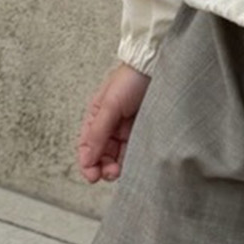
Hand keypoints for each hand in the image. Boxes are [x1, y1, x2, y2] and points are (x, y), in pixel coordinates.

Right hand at [75, 63, 149, 183]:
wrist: (157, 66)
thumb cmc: (131, 78)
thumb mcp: (110, 105)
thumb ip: (98, 132)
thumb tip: (87, 158)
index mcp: (96, 116)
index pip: (86, 146)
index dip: (87, 163)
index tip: (93, 177)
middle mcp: (111, 124)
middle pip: (102, 153)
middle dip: (104, 166)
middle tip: (111, 174)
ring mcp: (128, 128)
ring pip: (119, 154)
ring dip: (118, 165)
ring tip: (121, 171)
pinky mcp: (145, 129)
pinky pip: (136, 149)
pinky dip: (133, 158)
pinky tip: (134, 164)